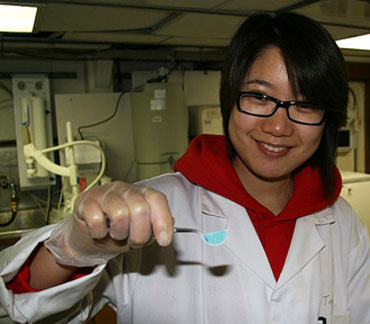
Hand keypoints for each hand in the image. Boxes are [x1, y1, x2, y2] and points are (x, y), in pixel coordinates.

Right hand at [44, 181, 173, 266]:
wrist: (90, 233)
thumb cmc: (117, 229)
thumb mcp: (140, 230)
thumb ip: (155, 227)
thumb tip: (169, 227)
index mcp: (141, 193)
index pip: (157, 199)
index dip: (162, 220)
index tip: (164, 241)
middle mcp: (125, 189)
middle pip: (140, 209)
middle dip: (139, 234)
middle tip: (132, 240)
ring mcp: (105, 193)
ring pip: (120, 214)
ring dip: (118, 233)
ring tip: (115, 234)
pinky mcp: (85, 200)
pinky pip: (96, 221)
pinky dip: (99, 233)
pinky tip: (99, 230)